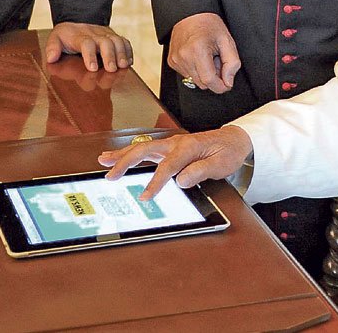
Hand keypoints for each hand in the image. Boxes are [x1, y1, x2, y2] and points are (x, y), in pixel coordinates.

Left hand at [45, 21, 132, 71]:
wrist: (77, 22)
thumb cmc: (67, 36)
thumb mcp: (55, 38)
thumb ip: (52, 47)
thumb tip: (51, 58)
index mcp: (80, 36)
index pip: (86, 43)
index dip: (90, 55)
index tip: (93, 68)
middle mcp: (95, 34)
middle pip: (106, 42)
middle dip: (110, 55)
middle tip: (112, 69)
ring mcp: (106, 34)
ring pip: (117, 40)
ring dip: (121, 53)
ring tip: (123, 65)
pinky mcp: (114, 37)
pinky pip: (124, 42)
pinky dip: (128, 51)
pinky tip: (129, 62)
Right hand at [98, 126, 252, 200]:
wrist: (234, 140)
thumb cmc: (227, 152)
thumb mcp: (220, 164)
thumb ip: (200, 171)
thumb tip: (181, 180)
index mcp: (187, 147)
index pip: (167, 167)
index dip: (155, 182)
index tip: (145, 196)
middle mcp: (175, 143)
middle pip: (145, 151)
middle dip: (125, 163)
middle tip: (110, 176)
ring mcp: (170, 144)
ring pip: (141, 147)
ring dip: (121, 155)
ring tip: (103, 160)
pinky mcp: (169, 148)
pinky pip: (146, 149)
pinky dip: (130, 153)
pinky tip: (118, 157)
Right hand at [168, 13, 240, 93]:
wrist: (190, 14)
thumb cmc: (209, 25)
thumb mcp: (227, 41)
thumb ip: (232, 63)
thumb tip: (228, 82)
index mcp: (198, 50)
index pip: (209, 81)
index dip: (221, 86)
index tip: (227, 83)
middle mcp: (184, 56)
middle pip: (203, 84)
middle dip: (213, 77)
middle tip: (217, 61)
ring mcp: (176, 60)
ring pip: (195, 81)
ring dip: (204, 74)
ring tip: (207, 57)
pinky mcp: (172, 62)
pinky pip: (187, 75)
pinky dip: (195, 70)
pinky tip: (198, 57)